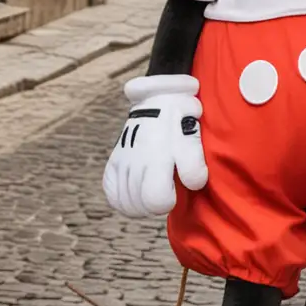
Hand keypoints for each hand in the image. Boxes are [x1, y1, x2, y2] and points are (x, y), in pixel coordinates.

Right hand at [102, 75, 207, 217]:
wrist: (160, 99)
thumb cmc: (182, 124)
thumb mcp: (193, 142)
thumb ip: (194, 167)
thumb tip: (192, 185)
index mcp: (157, 158)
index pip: (155, 200)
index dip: (167, 202)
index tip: (173, 190)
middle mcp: (136, 161)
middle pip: (139, 206)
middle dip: (154, 205)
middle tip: (164, 192)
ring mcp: (122, 161)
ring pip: (125, 203)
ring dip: (140, 203)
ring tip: (152, 190)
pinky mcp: (113, 161)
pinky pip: (111, 191)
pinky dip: (122, 197)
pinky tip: (136, 190)